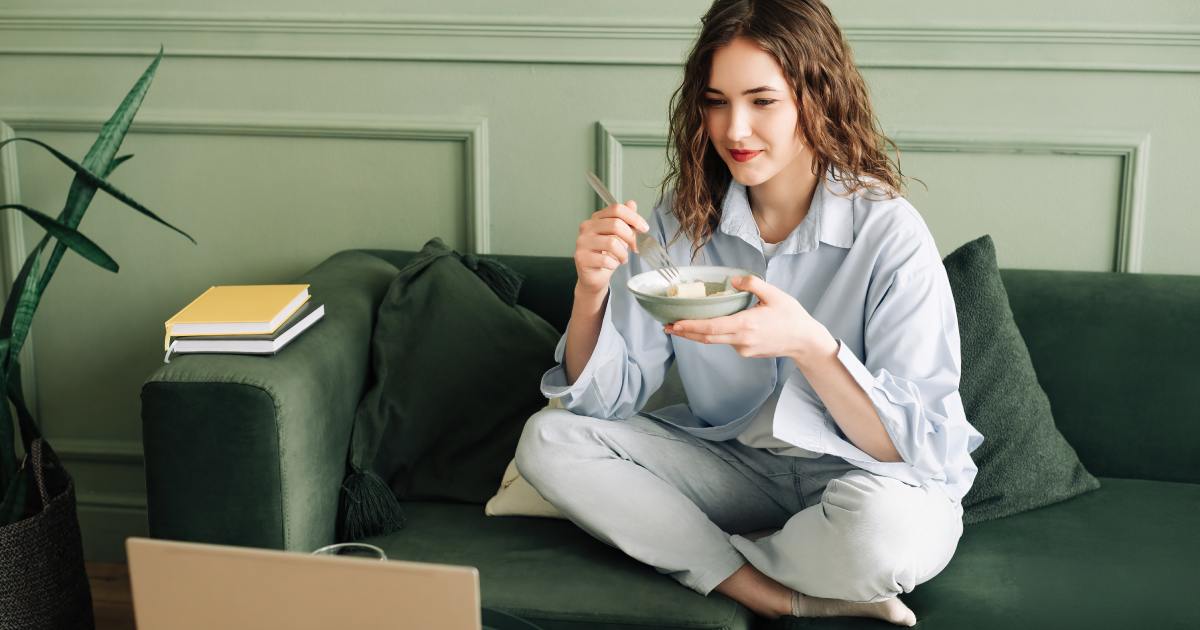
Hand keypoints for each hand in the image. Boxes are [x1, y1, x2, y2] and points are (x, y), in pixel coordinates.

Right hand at [574, 200, 648, 295]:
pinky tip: (612, 265)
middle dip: (630, 238)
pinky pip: (605, 259)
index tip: (644, 228)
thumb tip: (631, 203)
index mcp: (597, 219)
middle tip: (634, 247)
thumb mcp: (620, 236)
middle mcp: (587, 227)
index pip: (616, 209)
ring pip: (612, 243)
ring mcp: (582, 242)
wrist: (594, 276)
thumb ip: (625, 220)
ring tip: (622, 258)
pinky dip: (614, 264)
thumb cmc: (607, 255)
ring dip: (623, 254)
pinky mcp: (581, 257)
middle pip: (616, 224)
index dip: (634, 218)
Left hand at [664, 275, 835, 362]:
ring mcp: (743, 349)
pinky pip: (727, 342)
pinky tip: (712, 326)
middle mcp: (741, 340)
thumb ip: (753, 284)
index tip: (673, 324)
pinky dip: (716, 335)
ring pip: (715, 341)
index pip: (710, 327)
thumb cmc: (791, 316)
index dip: (690, 326)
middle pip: (706, 338)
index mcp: (745, 325)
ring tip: (681, 326)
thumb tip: (734, 279)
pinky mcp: (746, 353)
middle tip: (667, 326)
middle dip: (685, 332)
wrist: (805, 341)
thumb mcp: (774, 294)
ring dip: (698, 334)